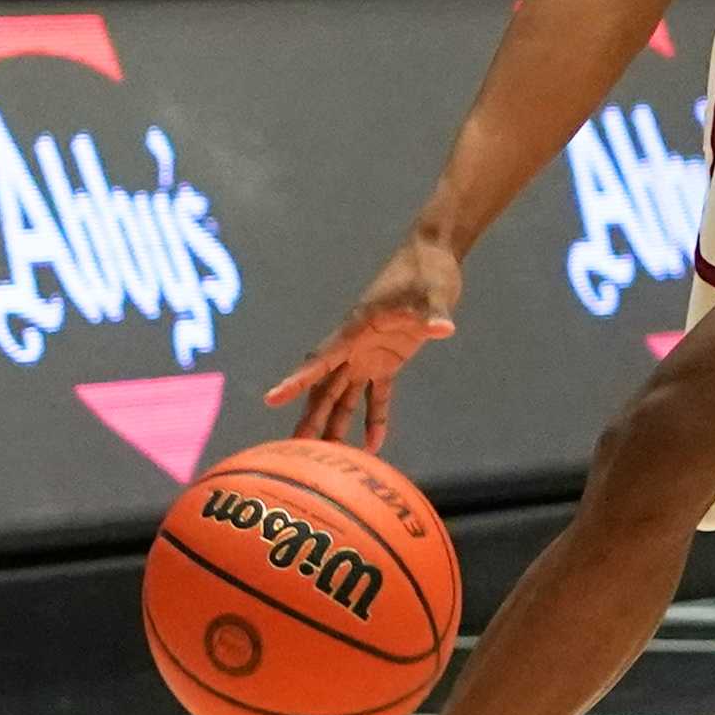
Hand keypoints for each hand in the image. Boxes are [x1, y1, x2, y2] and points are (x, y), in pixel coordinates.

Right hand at [266, 235, 463, 449]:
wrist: (434, 256)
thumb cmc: (428, 269)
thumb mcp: (434, 292)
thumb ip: (433, 314)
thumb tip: (442, 328)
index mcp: (357, 326)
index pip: (322, 358)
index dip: (298, 379)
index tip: (272, 399)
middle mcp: (355, 343)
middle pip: (325, 385)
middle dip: (310, 416)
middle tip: (293, 450)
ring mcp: (369, 352)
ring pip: (344, 394)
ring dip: (335, 424)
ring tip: (325, 458)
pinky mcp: (389, 359)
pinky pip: (377, 394)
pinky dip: (375, 419)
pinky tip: (373, 446)